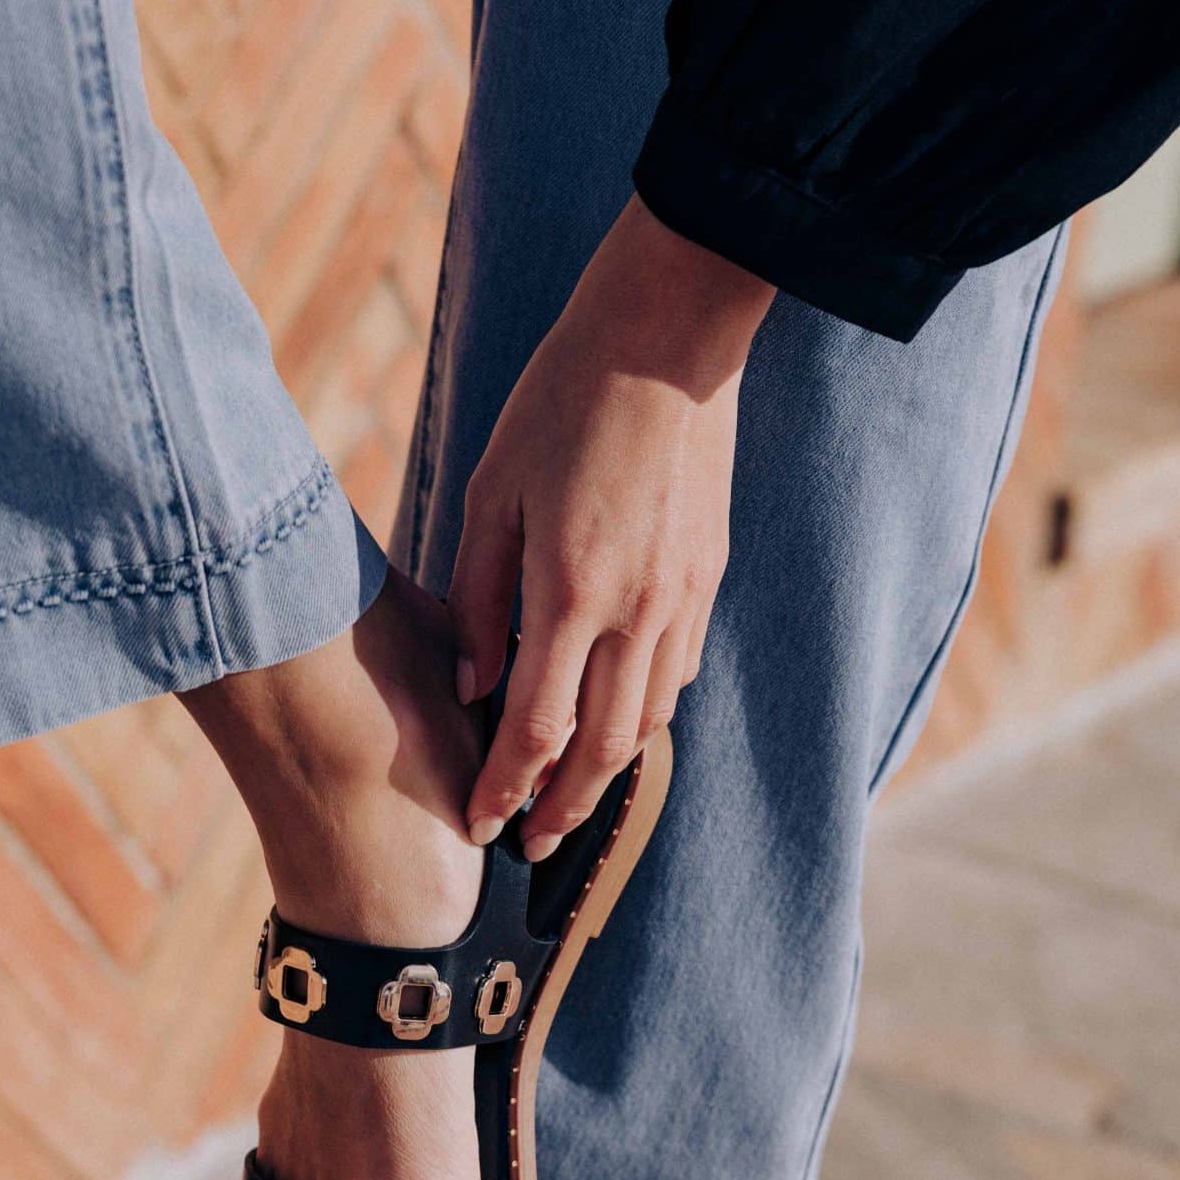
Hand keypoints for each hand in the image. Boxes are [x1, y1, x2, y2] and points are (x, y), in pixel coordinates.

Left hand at [450, 194, 771, 856]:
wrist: (667, 336)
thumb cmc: (561, 402)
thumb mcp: (490, 493)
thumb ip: (477, 597)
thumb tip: (472, 686)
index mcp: (571, 592)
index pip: (535, 728)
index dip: (506, 789)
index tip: (482, 827)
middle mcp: (636, 611)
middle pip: (602, 751)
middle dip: (563, 808)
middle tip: (532, 844)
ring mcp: (682, 597)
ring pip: (649, 719)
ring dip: (608, 770)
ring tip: (571, 794)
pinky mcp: (707, 576)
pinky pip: (676, 671)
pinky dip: (643, 710)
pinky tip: (615, 715)